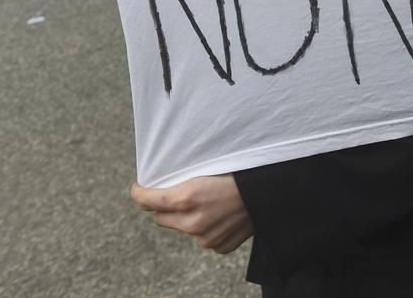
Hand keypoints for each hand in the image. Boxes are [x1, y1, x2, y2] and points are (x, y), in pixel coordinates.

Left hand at [131, 175, 252, 253]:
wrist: (273, 192)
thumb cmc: (242, 172)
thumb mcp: (209, 167)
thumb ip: (184, 179)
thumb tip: (163, 183)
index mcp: (187, 197)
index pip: (146, 200)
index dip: (139, 192)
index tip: (139, 188)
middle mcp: (192, 222)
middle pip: (159, 218)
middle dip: (164, 206)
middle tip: (177, 193)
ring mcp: (205, 237)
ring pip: (182, 228)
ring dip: (187, 217)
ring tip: (209, 202)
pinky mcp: (218, 246)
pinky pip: (202, 237)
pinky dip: (206, 227)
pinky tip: (222, 214)